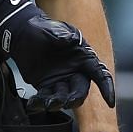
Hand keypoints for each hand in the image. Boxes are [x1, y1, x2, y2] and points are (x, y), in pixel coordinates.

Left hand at [0, 0, 114, 112]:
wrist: (23, 33)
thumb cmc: (43, 28)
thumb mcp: (54, 29)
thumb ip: (63, 35)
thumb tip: (70, 40)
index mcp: (84, 58)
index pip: (99, 74)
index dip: (106, 87)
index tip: (109, 102)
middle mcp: (74, 72)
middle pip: (80, 92)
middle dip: (74, 99)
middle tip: (65, 102)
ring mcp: (60, 81)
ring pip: (63, 98)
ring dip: (56, 103)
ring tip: (46, 103)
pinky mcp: (46, 87)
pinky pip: (46, 98)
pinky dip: (40, 103)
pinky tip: (33, 103)